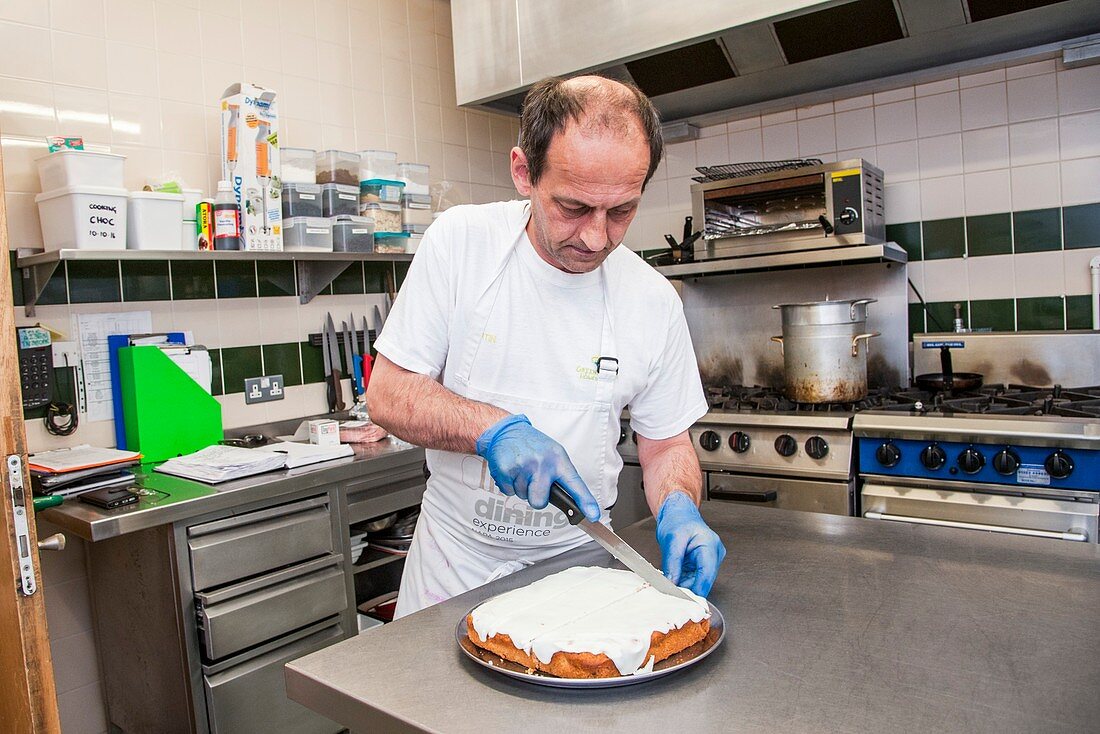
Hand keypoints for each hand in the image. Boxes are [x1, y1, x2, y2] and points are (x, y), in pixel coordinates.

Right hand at [476, 414, 600, 520]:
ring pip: (523, 497)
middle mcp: (542, 463)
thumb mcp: (553, 455)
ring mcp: (523, 466)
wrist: (507, 430)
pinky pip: (508, 492)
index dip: (585, 502)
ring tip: (521, 469)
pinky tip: (512, 470)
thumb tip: (572, 504)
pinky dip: (509, 485)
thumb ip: (561, 477)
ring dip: (521, 487)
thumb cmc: (533, 446)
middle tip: (533, 482)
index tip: (593, 515)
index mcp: (558, 459)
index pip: (575, 484)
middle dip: (535, 498)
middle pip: (540, 502)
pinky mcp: (506, 470)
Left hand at [656, 492, 725, 596]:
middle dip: (687, 589)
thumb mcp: (672, 540)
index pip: (707, 574)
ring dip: (684, 586)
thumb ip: (672, 563)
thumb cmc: (678, 520)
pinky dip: (683, 582)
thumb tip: (671, 583)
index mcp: (710, 546)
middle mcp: (714, 555)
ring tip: (668, 585)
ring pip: (698, 582)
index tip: (684, 601)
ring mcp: (709, 561)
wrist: (678, 513)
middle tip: (670, 594)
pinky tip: (673, 581)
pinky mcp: (702, 565)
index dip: (696, 590)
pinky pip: (694, 579)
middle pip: (703, 581)